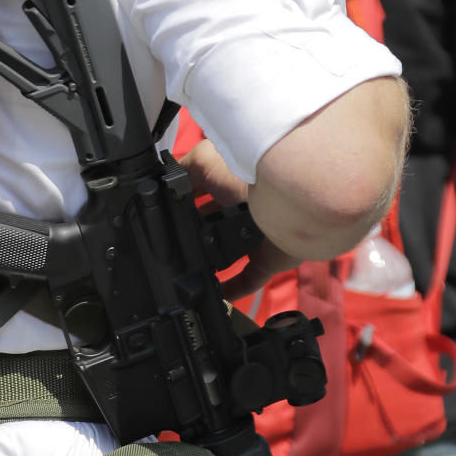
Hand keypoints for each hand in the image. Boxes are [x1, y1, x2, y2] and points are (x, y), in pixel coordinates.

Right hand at [178, 140, 296, 297]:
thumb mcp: (204, 160)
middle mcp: (244, 204)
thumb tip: (166, 185)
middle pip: (215, 220)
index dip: (184, 200)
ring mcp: (258, 232)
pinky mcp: (269, 257)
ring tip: (188, 272)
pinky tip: (215, 295)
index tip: (165, 216)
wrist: (291, 198)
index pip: (203, 188)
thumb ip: (183, 171)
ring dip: (213, 260)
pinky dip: (234, 288)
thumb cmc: (249, 173)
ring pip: (231, 249)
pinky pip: (249, 278)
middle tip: (174, 245)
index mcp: (230, 178)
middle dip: (196, 231)